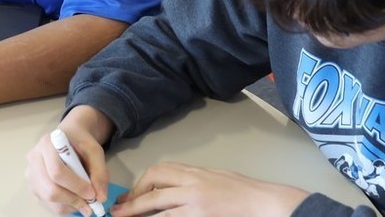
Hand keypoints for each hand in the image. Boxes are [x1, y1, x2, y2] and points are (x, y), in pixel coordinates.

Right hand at [26, 124, 108, 215]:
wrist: (69, 136)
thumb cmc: (80, 142)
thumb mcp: (94, 150)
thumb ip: (99, 172)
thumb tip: (100, 197)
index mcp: (47, 143)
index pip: (57, 171)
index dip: (76, 186)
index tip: (92, 194)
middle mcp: (34, 158)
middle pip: (50, 189)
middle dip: (73, 199)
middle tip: (90, 204)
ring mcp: (31, 173)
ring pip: (48, 198)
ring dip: (69, 205)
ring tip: (84, 203)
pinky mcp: (33, 185)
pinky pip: (46, 203)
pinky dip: (64, 206)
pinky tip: (74, 199)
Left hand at [112, 162, 308, 216]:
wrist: (265, 203)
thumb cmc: (244, 192)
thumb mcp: (214, 177)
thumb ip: (192, 181)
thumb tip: (172, 188)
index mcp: (194, 172)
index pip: (158, 172)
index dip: (140, 184)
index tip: (130, 196)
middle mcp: (191, 185)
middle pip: (153, 187)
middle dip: (133, 200)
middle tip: (119, 211)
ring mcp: (195, 203)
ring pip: (158, 207)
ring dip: (139, 214)